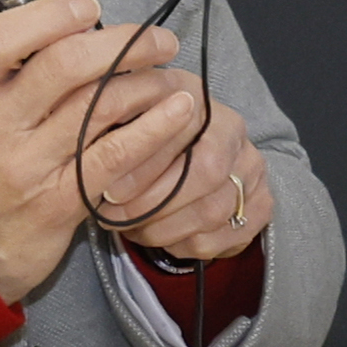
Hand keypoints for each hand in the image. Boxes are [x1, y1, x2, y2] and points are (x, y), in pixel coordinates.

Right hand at [0, 0, 203, 301]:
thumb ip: (16, 74)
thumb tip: (86, 28)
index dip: (49, 14)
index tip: (91, 7)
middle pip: (65, 65)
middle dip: (124, 43)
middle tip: (160, 41)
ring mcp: (28, 164)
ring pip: (100, 104)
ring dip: (148, 83)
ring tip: (171, 76)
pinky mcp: (61, 200)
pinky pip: (118, 154)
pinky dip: (156, 127)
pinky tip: (180, 111)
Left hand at [109, 80, 273, 265]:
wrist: (191, 161)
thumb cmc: (144, 141)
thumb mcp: (128, 119)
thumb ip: (112, 119)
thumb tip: (84, 124)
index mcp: (203, 102)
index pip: (184, 130)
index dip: (146, 164)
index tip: (109, 188)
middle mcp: (236, 133)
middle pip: (206, 174)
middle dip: (154, 203)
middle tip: (118, 218)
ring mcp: (254, 171)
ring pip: (213, 210)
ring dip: (165, 228)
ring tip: (134, 230)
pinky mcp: (262, 206)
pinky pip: (225, 236)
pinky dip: (185, 245)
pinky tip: (163, 239)